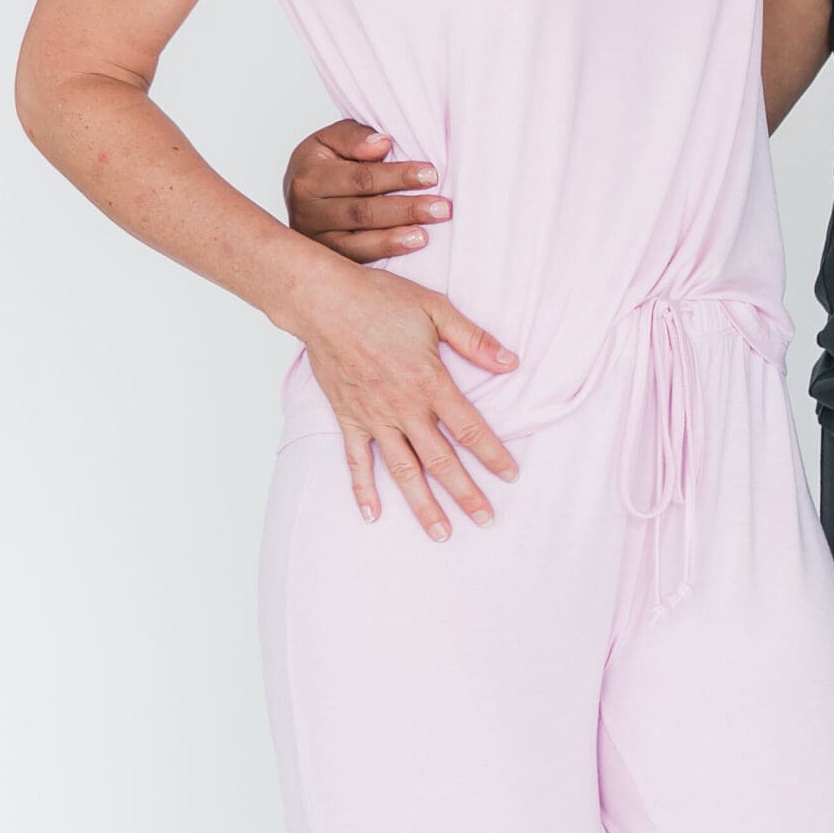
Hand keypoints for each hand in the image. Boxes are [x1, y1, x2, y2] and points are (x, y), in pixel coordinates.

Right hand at [286, 119, 446, 261]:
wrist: (303, 193)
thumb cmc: (326, 163)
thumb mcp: (331, 139)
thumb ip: (354, 137)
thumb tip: (382, 144)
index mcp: (309, 177)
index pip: (360, 178)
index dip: (397, 177)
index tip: (431, 174)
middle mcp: (306, 211)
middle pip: (362, 212)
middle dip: (405, 210)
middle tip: (442, 208)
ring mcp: (316, 239)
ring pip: (358, 242)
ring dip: (396, 239)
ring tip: (426, 236)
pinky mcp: (328, 258)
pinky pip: (357, 260)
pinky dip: (384, 255)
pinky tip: (409, 250)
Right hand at [288, 255, 519, 537]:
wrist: (322, 300)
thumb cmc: (379, 300)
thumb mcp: (436, 310)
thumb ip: (474, 339)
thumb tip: (511, 362)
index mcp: (430, 382)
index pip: (469, 428)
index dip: (492, 454)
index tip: (510, 476)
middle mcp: (404, 407)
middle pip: (441, 460)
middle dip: (466, 493)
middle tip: (487, 521)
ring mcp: (374, 416)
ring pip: (403, 470)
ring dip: (423, 504)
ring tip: (441, 533)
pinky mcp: (347, 417)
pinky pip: (356, 460)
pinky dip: (364, 488)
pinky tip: (373, 515)